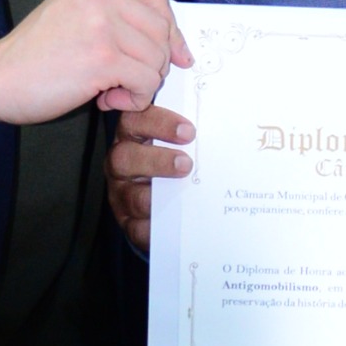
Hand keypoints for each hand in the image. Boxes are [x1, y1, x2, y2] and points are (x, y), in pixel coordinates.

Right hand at [0, 0, 186, 127]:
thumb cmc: (32, 57)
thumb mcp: (71, 16)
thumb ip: (112, 17)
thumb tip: (168, 44)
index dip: (171, 29)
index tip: (176, 55)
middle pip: (161, 29)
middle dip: (155, 63)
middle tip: (127, 82)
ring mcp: (101, 25)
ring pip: (157, 58)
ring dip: (142, 84)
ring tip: (111, 93)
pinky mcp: (102, 58)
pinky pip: (145, 81)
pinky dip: (135, 99)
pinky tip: (107, 101)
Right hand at [108, 101, 194, 249]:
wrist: (169, 202)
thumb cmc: (177, 162)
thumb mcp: (181, 143)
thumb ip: (192, 135)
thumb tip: (223, 131)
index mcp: (133, 136)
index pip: (135, 120)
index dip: (158, 123)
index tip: (188, 132)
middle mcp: (122, 163)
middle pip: (123, 157)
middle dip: (156, 160)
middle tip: (186, 164)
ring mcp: (122, 194)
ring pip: (130, 195)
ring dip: (157, 195)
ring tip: (183, 193)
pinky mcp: (129, 222)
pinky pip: (138, 226)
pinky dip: (158, 224)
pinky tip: (177, 221)